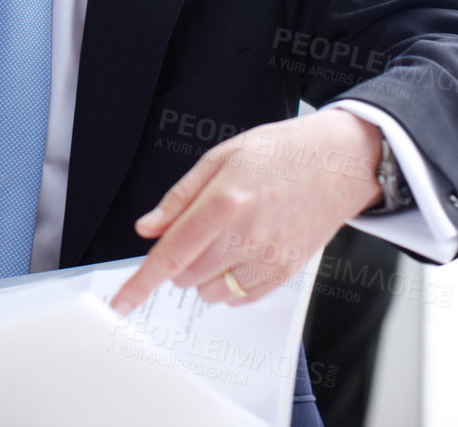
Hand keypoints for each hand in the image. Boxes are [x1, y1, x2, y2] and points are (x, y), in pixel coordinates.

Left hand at [110, 112, 383, 314]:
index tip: (120, 304)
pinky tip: (242, 252)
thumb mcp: (220, 158)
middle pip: (187, 276)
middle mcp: (246, 236)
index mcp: (223, 202)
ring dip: (205, 274)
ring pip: (211, 292)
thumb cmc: (279, 152)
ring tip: (226, 236)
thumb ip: (179, 198)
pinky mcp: (287, 272)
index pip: (171, 254)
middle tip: (199, 227)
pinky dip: (230, 284)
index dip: (141, 283)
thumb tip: (147, 229)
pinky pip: (242, 298)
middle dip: (180, 259)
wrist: (337, 162)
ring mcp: (269, 258)